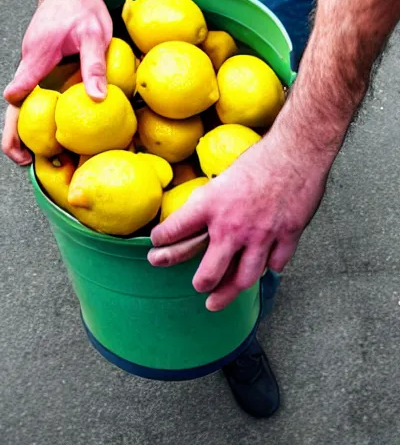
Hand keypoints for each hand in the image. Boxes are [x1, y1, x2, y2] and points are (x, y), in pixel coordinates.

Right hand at [2, 0, 112, 163]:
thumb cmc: (81, 8)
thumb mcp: (95, 33)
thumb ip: (94, 64)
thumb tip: (96, 98)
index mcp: (38, 57)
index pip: (21, 88)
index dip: (20, 116)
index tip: (21, 139)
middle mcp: (29, 65)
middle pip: (14, 105)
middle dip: (14, 134)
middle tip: (22, 161)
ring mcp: (31, 67)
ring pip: (21, 102)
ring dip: (23, 129)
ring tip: (32, 158)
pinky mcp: (38, 68)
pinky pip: (32, 95)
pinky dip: (34, 116)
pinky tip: (48, 133)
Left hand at [148, 131, 330, 310]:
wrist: (295, 152)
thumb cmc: (258, 160)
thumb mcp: (222, 179)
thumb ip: (210, 203)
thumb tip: (198, 219)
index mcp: (210, 206)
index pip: (174, 231)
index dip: (162, 241)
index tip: (156, 247)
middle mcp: (231, 226)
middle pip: (209, 273)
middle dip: (201, 284)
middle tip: (198, 287)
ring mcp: (259, 236)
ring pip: (242, 279)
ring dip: (229, 292)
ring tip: (219, 300)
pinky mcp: (285, 237)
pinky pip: (275, 265)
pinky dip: (268, 268)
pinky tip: (264, 269)